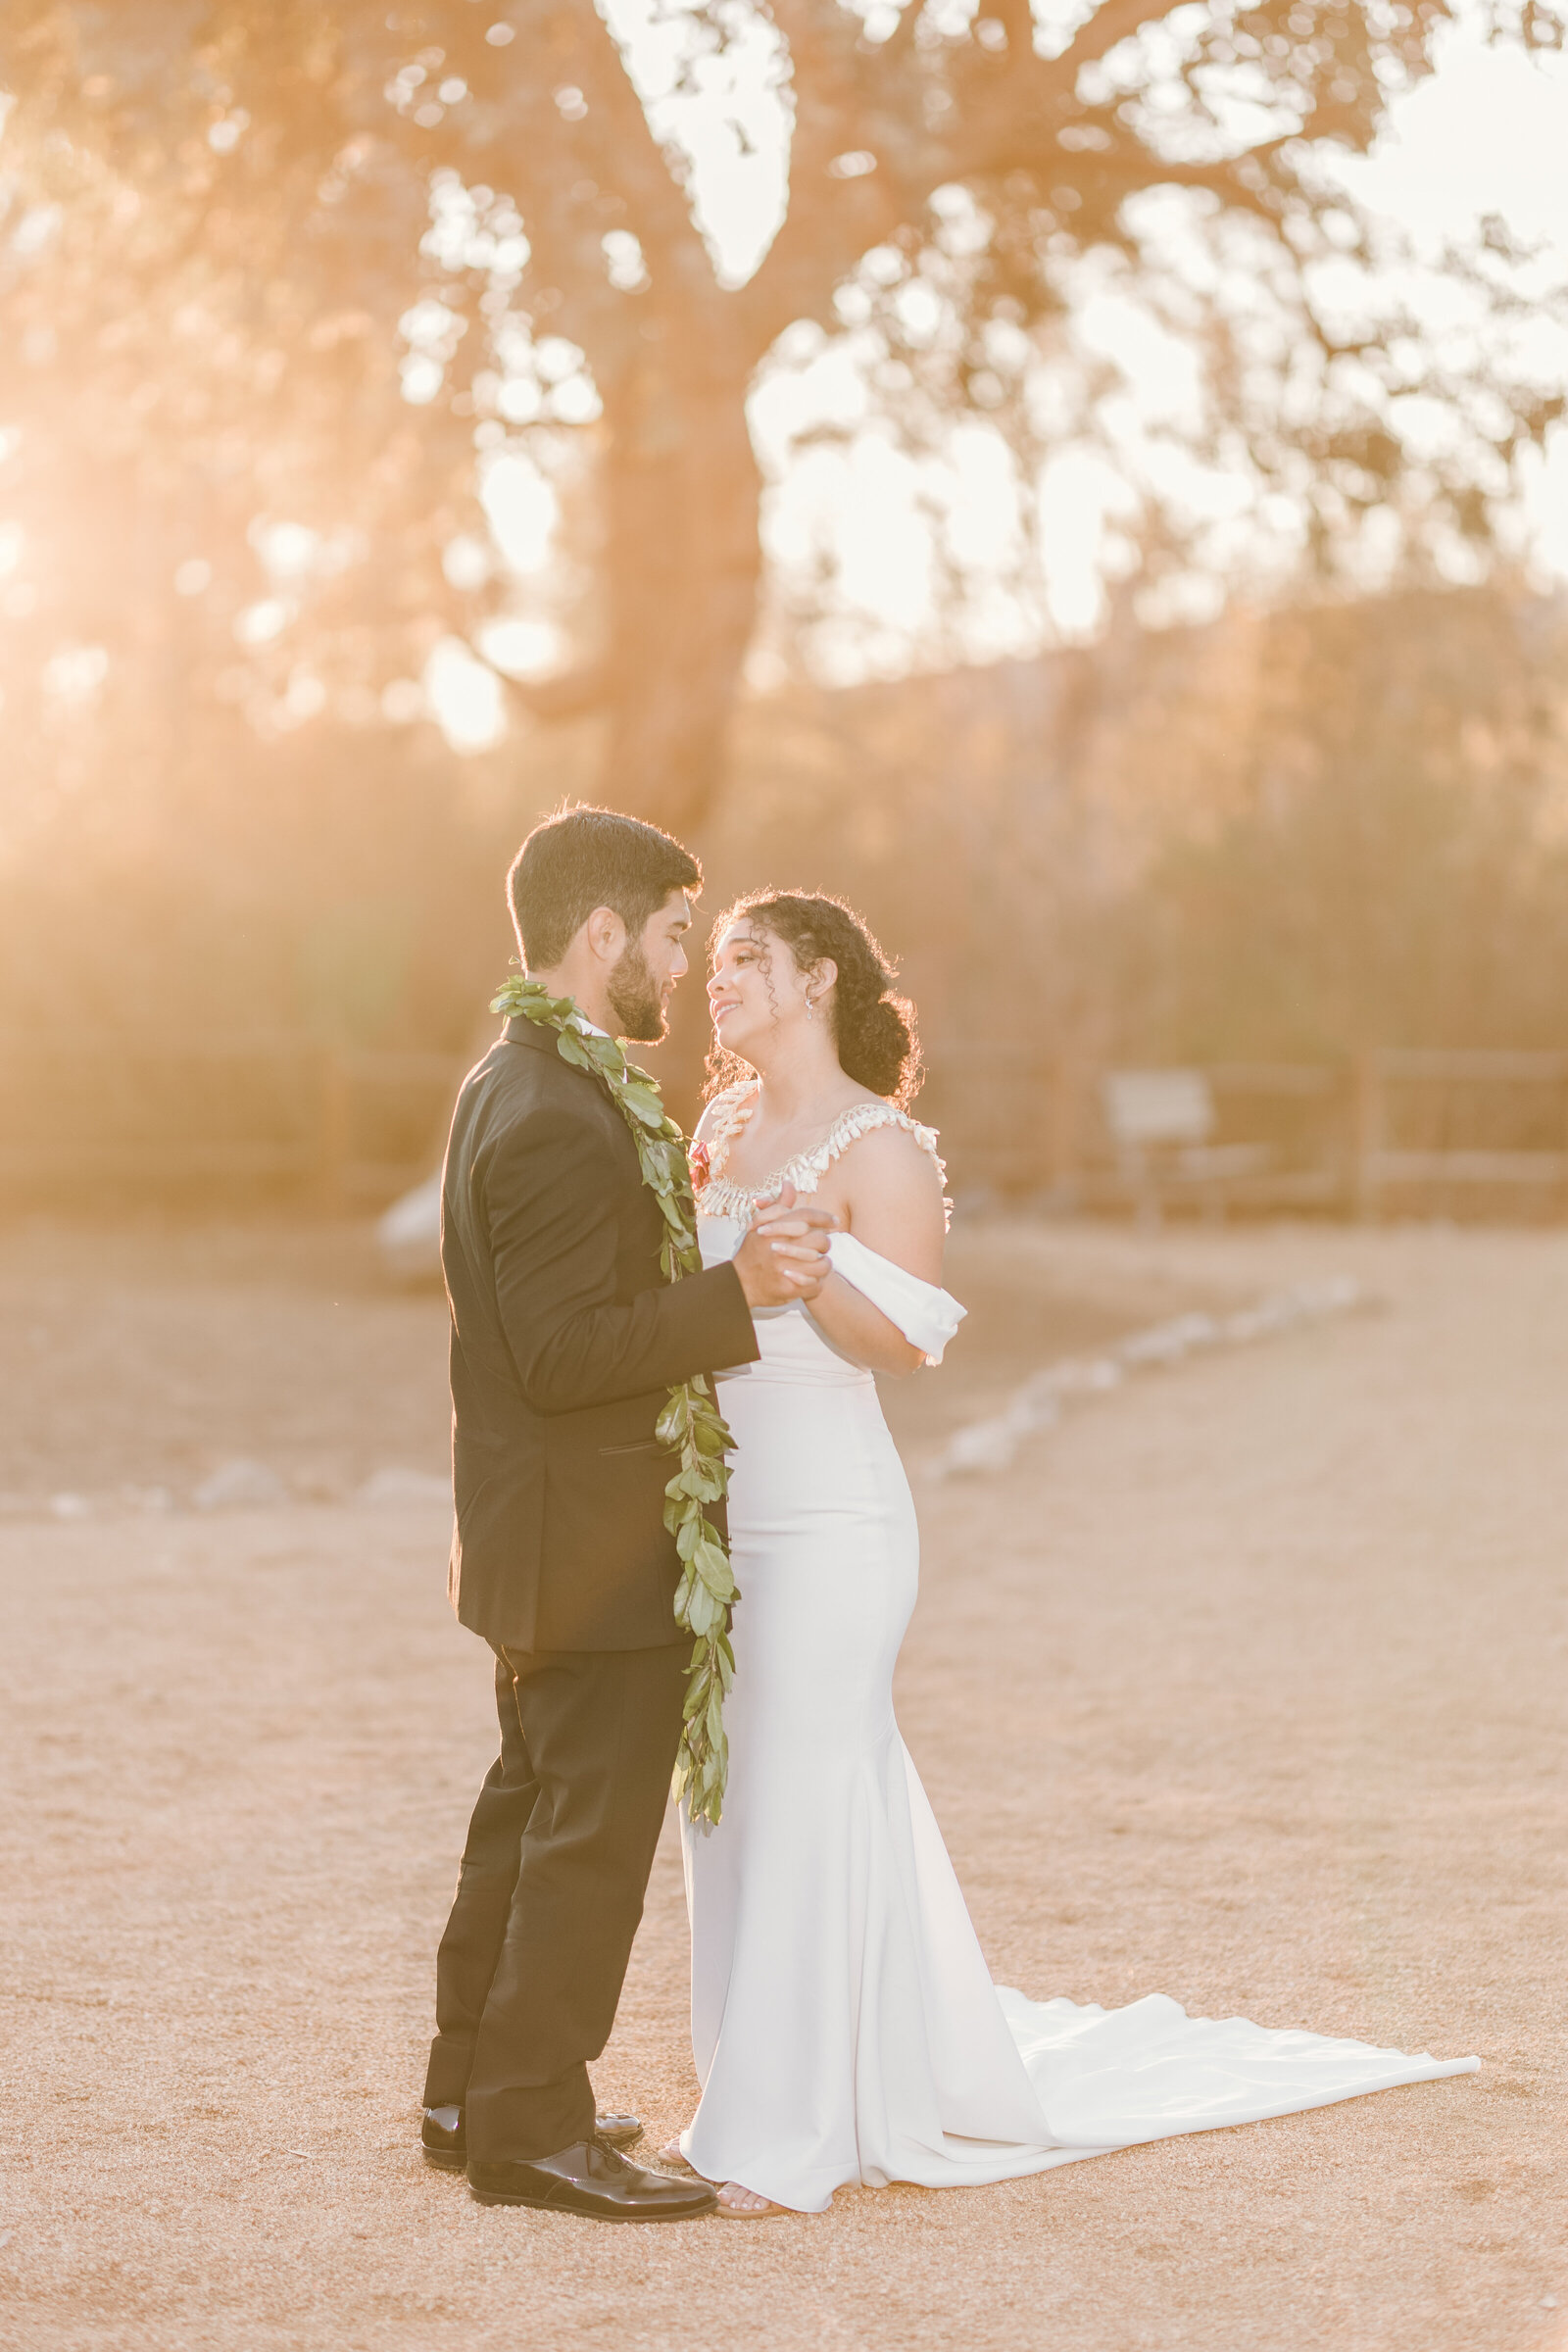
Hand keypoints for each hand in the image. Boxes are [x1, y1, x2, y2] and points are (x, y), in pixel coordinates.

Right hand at [732, 1182, 837, 1309]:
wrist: (739, 1284)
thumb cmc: (753, 1252)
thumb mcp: (761, 1225)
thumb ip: (778, 1206)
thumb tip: (789, 1184)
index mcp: (774, 1230)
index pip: (806, 1216)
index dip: (824, 1217)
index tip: (834, 1221)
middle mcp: (779, 1248)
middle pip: (820, 1239)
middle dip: (824, 1242)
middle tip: (820, 1246)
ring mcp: (785, 1269)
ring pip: (823, 1263)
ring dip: (824, 1263)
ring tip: (819, 1262)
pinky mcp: (789, 1288)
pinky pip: (817, 1283)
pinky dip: (818, 1281)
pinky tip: (812, 1277)